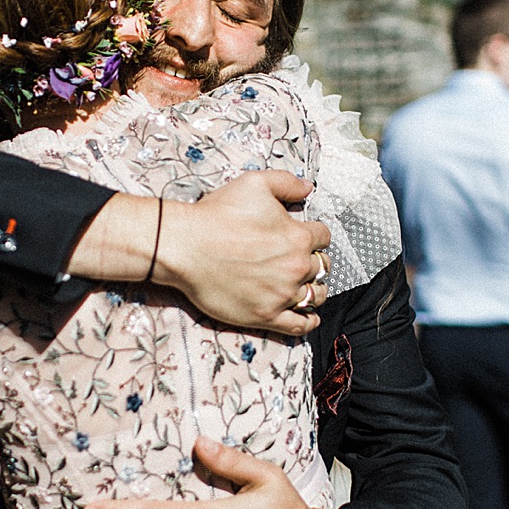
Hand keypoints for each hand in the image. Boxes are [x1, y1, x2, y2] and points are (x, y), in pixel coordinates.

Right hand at [152, 171, 332, 336]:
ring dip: (314, 288)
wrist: (185, 247)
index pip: (323, 236)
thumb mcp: (254, 184)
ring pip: (316, 295)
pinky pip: (300, 325)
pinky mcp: (265, 315)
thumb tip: (308, 188)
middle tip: (298, 258)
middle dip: (313, 260)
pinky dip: (309, 321)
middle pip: (321, 266)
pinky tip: (308, 315)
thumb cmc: (216, 215)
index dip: (314, 233)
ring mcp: (281, 294)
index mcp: (298, 236)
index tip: (304, 235)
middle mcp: (295, 267)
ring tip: (305, 285)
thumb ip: (287, 183)